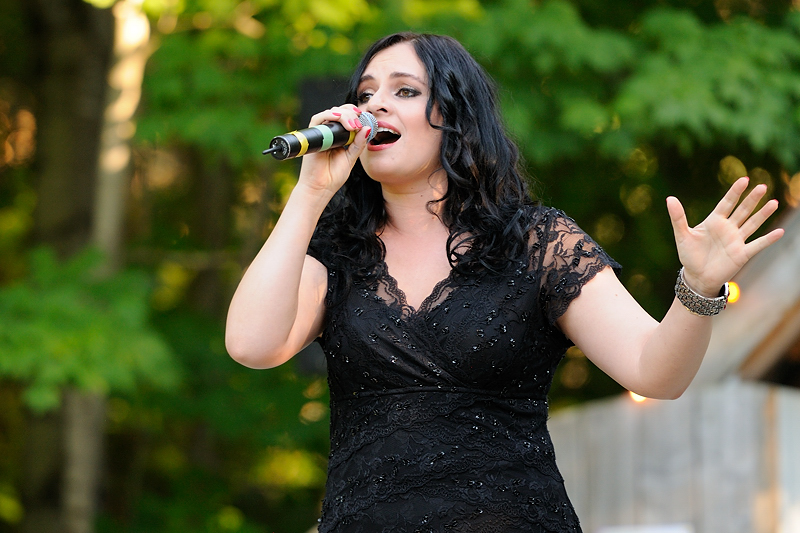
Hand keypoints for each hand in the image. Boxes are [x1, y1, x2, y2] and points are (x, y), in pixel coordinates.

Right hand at [296, 104, 370, 195]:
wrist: (321, 188)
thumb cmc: (333, 176)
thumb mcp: (351, 158)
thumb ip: (358, 143)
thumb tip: (367, 128)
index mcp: (339, 137)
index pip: (346, 117)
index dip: (354, 114)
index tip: (364, 117)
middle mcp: (329, 133)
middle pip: (339, 112)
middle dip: (351, 113)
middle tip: (358, 123)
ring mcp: (321, 134)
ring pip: (330, 113)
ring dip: (343, 114)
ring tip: (352, 125)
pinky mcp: (312, 136)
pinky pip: (318, 119)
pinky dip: (329, 115)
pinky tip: (339, 118)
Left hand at [667, 176, 784, 296]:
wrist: (696, 277)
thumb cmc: (689, 255)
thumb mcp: (682, 235)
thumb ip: (677, 217)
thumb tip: (669, 198)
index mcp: (714, 221)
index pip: (727, 203)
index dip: (735, 192)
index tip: (744, 179)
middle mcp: (728, 228)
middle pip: (742, 210)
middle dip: (751, 199)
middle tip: (762, 186)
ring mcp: (736, 240)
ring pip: (752, 224)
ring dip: (763, 214)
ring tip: (774, 202)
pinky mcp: (742, 254)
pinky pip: (757, 245)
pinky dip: (768, 239)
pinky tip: (779, 232)